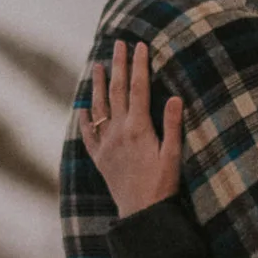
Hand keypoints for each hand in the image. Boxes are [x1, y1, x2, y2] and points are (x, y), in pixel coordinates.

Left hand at [84, 40, 184, 215]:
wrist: (141, 213)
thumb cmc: (162, 186)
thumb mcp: (173, 155)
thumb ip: (172, 125)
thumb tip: (174, 97)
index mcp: (139, 128)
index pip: (138, 88)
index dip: (139, 65)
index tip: (140, 46)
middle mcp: (118, 132)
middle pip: (117, 91)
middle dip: (119, 65)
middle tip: (118, 44)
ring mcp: (106, 144)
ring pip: (99, 107)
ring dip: (99, 85)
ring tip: (97, 66)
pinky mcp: (99, 158)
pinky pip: (88, 134)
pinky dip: (84, 118)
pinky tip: (82, 108)